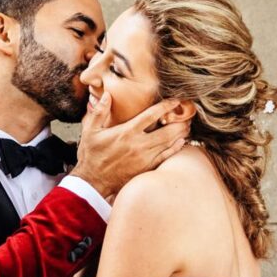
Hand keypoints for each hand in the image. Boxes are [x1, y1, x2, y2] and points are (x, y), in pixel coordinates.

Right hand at [69, 92, 188, 198]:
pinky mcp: (146, 168)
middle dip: (179, 121)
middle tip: (187, 114)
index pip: (151, 115)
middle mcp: (138, 144)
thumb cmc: (91, 155)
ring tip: (186, 125)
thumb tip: (107, 94)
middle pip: (166, 130)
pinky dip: (175, 149)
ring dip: (179, 133)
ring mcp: (144, 158)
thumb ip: (99, 111)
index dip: (165, 106)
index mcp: (126, 132)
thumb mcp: (90, 131)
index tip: (175, 100)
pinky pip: (165, 157)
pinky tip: (181, 142)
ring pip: (168, 143)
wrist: (93, 181)